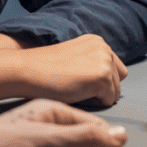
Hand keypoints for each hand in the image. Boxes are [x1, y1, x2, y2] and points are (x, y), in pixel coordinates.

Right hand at [0, 33, 128, 106]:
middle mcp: (105, 48)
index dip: (100, 81)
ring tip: (75, 91)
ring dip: (98, 97)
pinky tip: (77, 95)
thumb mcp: (74, 57)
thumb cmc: (44, 69)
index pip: (114, 68)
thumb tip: (106, 82)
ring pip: (115, 91)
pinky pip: (109, 101)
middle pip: (118, 79)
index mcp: (97, 42)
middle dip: (103, 89)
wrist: (27, 70)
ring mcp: (105, 61)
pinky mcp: (102, 77)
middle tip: (78, 89)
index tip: (80, 83)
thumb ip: (91, 62)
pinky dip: (95, 104)